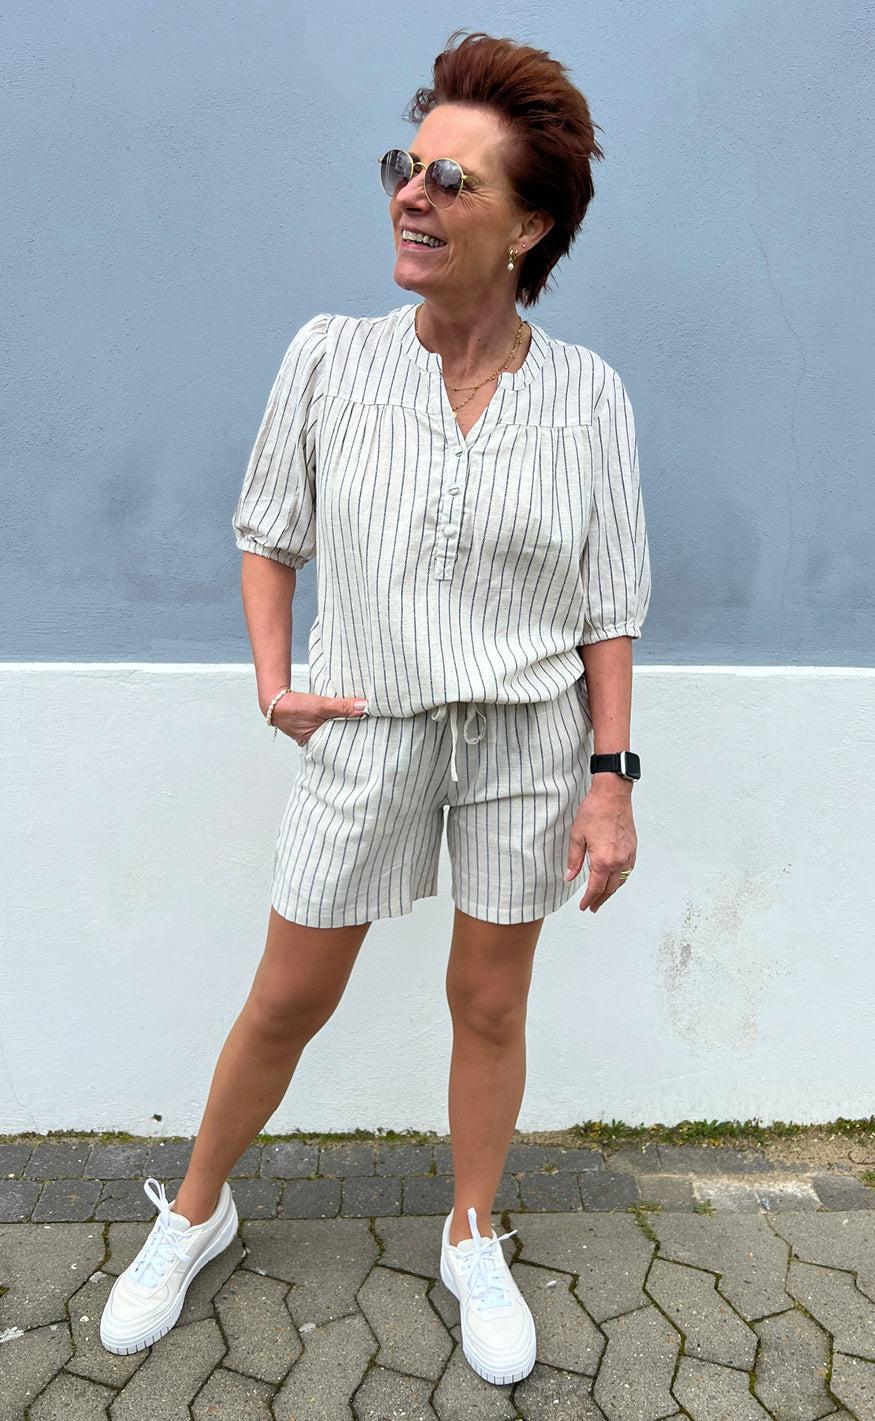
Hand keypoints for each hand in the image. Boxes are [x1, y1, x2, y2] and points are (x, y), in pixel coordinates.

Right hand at [269, 691, 368, 746]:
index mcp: (318, 746)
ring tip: (364, 724)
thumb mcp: (321, 706)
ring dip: (346, 726)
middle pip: (341, 740)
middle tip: (372, 731)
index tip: (371, 737)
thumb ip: (342, 706)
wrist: (275, 701)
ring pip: (336, 732)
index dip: (355, 741)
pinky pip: (332, 725)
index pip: (342, 747)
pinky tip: (350, 717)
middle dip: (353, 734)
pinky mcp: (316, 725)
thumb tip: (364, 706)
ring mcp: (316, 735)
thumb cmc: (295, 707)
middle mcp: (317, 743)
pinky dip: (339, 721)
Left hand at [565, 780, 636, 912]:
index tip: (584, 906)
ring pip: (621, 881)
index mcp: (603, 860)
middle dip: (600, 900)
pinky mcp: (633, 848)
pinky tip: (615, 879)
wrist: (613, 795)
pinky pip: (628, 870)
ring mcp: (628, 855)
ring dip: (611, 891)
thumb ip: (574, 860)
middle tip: (593, 907)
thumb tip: (570, 876)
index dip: (589, 900)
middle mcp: (618, 861)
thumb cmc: (595, 811)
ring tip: (602, 897)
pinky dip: (621, 879)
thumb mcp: (577, 836)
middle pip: (610, 888)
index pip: (596, 888)